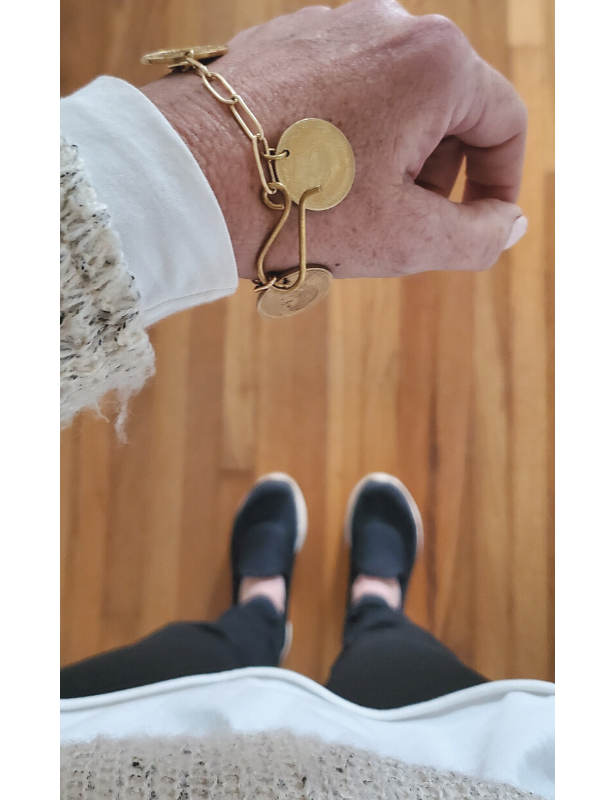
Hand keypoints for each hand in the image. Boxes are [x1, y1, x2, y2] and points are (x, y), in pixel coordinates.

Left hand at [142, 0, 526, 279]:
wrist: (185, 176)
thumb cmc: (298, 206)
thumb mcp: (404, 238)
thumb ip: (475, 236)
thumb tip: (506, 224)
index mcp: (435, 62)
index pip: (505, 122)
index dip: (500, 184)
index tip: (478, 225)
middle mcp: (388, 24)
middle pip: (448, 108)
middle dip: (439, 172)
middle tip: (405, 223)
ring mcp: (331, 26)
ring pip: (393, 99)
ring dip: (392, 156)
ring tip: (351, 204)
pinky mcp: (285, 39)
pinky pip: (340, 90)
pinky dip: (346, 134)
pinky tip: (311, 176)